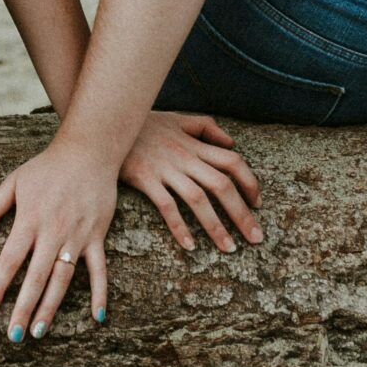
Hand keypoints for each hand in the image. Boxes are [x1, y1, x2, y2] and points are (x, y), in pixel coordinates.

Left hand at [0, 140, 117, 340]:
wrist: (89, 151)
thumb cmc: (47, 167)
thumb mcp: (14, 181)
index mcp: (30, 220)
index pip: (9, 260)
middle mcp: (53, 232)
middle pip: (35, 277)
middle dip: (23, 308)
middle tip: (13, 336)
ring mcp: (78, 236)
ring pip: (63, 278)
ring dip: (51, 306)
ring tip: (39, 332)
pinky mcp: (97, 236)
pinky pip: (99, 270)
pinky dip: (100, 294)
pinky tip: (97, 318)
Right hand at [120, 112, 262, 252]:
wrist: (107, 124)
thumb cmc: (143, 125)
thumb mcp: (178, 119)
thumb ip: (206, 127)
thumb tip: (231, 143)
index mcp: (195, 145)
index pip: (233, 162)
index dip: (250, 183)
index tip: (258, 204)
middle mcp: (185, 158)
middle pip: (222, 186)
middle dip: (242, 214)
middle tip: (256, 239)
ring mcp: (165, 169)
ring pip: (198, 200)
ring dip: (216, 226)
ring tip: (229, 248)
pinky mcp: (145, 179)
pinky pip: (166, 206)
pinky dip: (179, 226)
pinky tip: (190, 245)